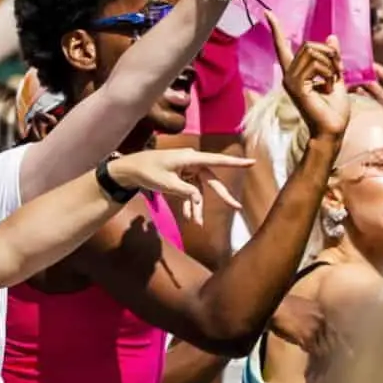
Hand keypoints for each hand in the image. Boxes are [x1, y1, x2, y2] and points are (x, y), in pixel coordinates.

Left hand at [107, 148, 249, 227]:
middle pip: (211, 180)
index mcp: (190, 158)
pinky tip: (188, 217)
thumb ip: (185, 191)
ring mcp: (187, 170)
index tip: (252, 163)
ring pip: (199, 190)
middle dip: (221, 196)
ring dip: (197, 207)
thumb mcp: (167, 184)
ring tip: (196, 223)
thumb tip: (199, 198)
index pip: (217, 161)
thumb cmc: (148, 172)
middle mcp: (192, 162)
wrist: (130, 169)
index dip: (235, 163)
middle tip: (236, 208)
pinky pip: (190, 191)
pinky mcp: (182, 177)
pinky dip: (189, 203)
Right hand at [270, 15, 349, 141]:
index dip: (276, 29)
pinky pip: (316, 65)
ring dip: (331, 64)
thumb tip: (332, 37)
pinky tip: (328, 87)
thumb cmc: (334, 110)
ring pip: (313, 52)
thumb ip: (333, 59)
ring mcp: (290, 80)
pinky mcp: (295, 86)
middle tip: (337, 74)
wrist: (332, 130)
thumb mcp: (337, 78)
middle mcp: (289, 75)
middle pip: (309, 45)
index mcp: (296, 73)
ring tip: (332, 82)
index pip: (282, 46)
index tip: (268, 13)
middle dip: (329, 55)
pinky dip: (329, 73)